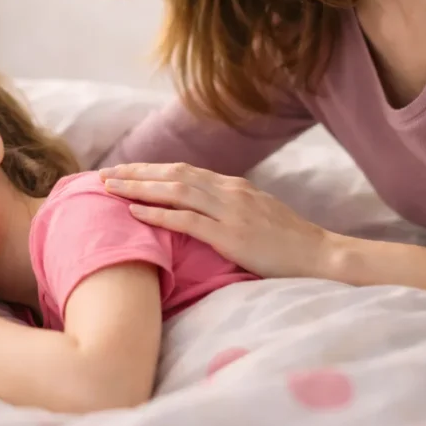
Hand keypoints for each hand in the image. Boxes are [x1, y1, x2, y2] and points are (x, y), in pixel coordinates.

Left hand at [100, 163, 336, 278]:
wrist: (322, 256)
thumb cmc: (291, 244)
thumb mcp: (258, 217)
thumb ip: (230, 210)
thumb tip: (202, 212)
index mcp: (234, 187)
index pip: (183, 171)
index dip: (150, 170)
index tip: (124, 171)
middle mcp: (229, 191)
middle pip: (172, 174)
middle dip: (136, 173)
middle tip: (103, 174)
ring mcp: (230, 211)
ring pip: (174, 190)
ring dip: (138, 188)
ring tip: (109, 188)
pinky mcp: (231, 235)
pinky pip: (187, 220)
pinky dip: (158, 214)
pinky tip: (135, 212)